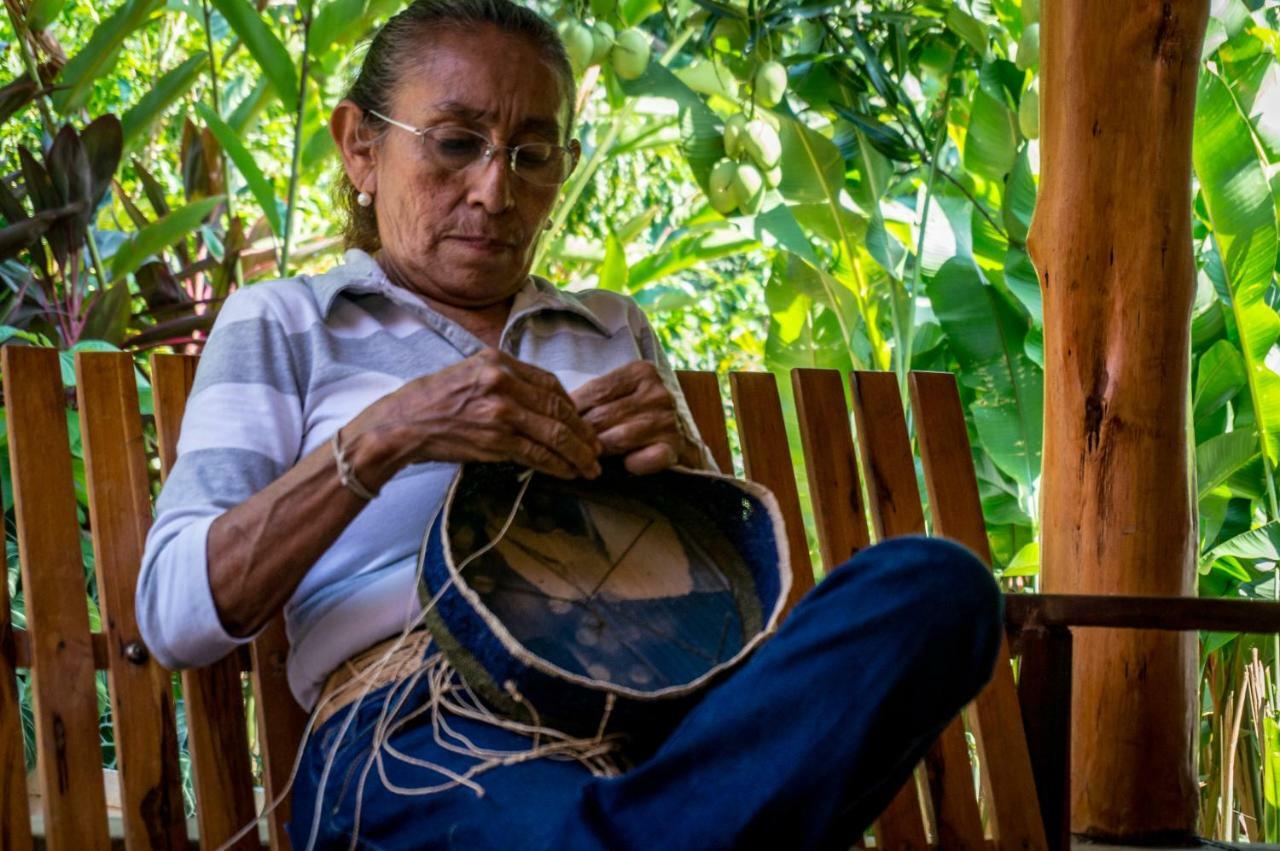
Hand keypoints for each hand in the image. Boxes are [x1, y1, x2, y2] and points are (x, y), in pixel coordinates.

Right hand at [346, 349, 601, 481]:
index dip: (572, 405)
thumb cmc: (433, 401)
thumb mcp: (470, 373)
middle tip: (598, 448)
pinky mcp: (495, 438)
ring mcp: (500, 410)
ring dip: (578, 453)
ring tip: (591, 466)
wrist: (402, 424)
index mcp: (498, 360)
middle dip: (583, 432)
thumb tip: (542, 401)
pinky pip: (537, 453)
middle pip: (558, 407)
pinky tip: (568, 472)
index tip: (582, 422)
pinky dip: (557, 465)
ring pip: (554, 432)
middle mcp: (502, 380)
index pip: (550, 382)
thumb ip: (505, 380)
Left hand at [571, 361, 702, 474]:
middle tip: (567, 445)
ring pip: (618, 438)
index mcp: (641, 372)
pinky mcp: (673, 447)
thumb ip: (594, 397)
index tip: (558, 422)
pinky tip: (625, 464)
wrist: (680, 435)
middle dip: (581, 434)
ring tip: (587, 457)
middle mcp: (657, 393)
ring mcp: (667, 420)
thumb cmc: (638, 413)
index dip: (571, 409)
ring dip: (600, 451)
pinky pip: (644, 460)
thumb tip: (556, 409)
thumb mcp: (619, 394)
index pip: (595, 391)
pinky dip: (631, 464)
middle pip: (602, 416)